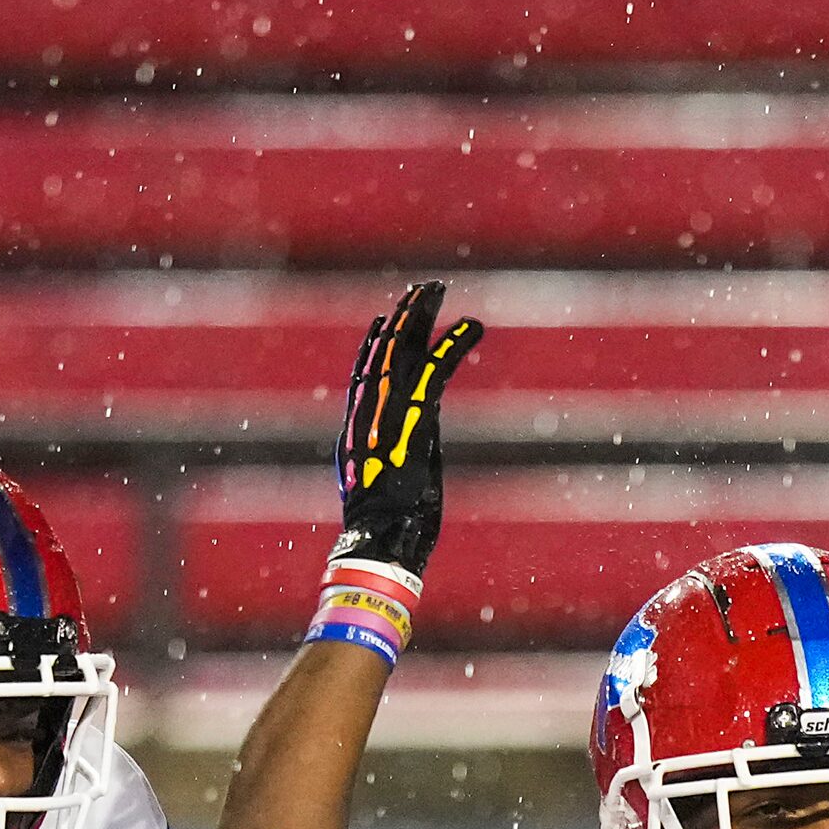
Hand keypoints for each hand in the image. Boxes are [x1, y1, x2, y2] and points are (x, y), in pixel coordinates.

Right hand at [331, 280, 481, 577]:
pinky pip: (435, 370)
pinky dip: (454, 345)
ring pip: (403, 351)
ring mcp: (387, 414)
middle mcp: (366, 416)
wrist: (383, 540)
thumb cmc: (386, 530)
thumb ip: (392, 452)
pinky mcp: (414, 417)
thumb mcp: (384, 485)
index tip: (387, 319)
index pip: (363, 378)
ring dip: (422, 315)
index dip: (375, 346)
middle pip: (382, 353)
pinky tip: (473, 326)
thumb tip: (407, 434)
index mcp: (356, 433)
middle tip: (423, 289)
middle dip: (403, 317)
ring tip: (438, 288)